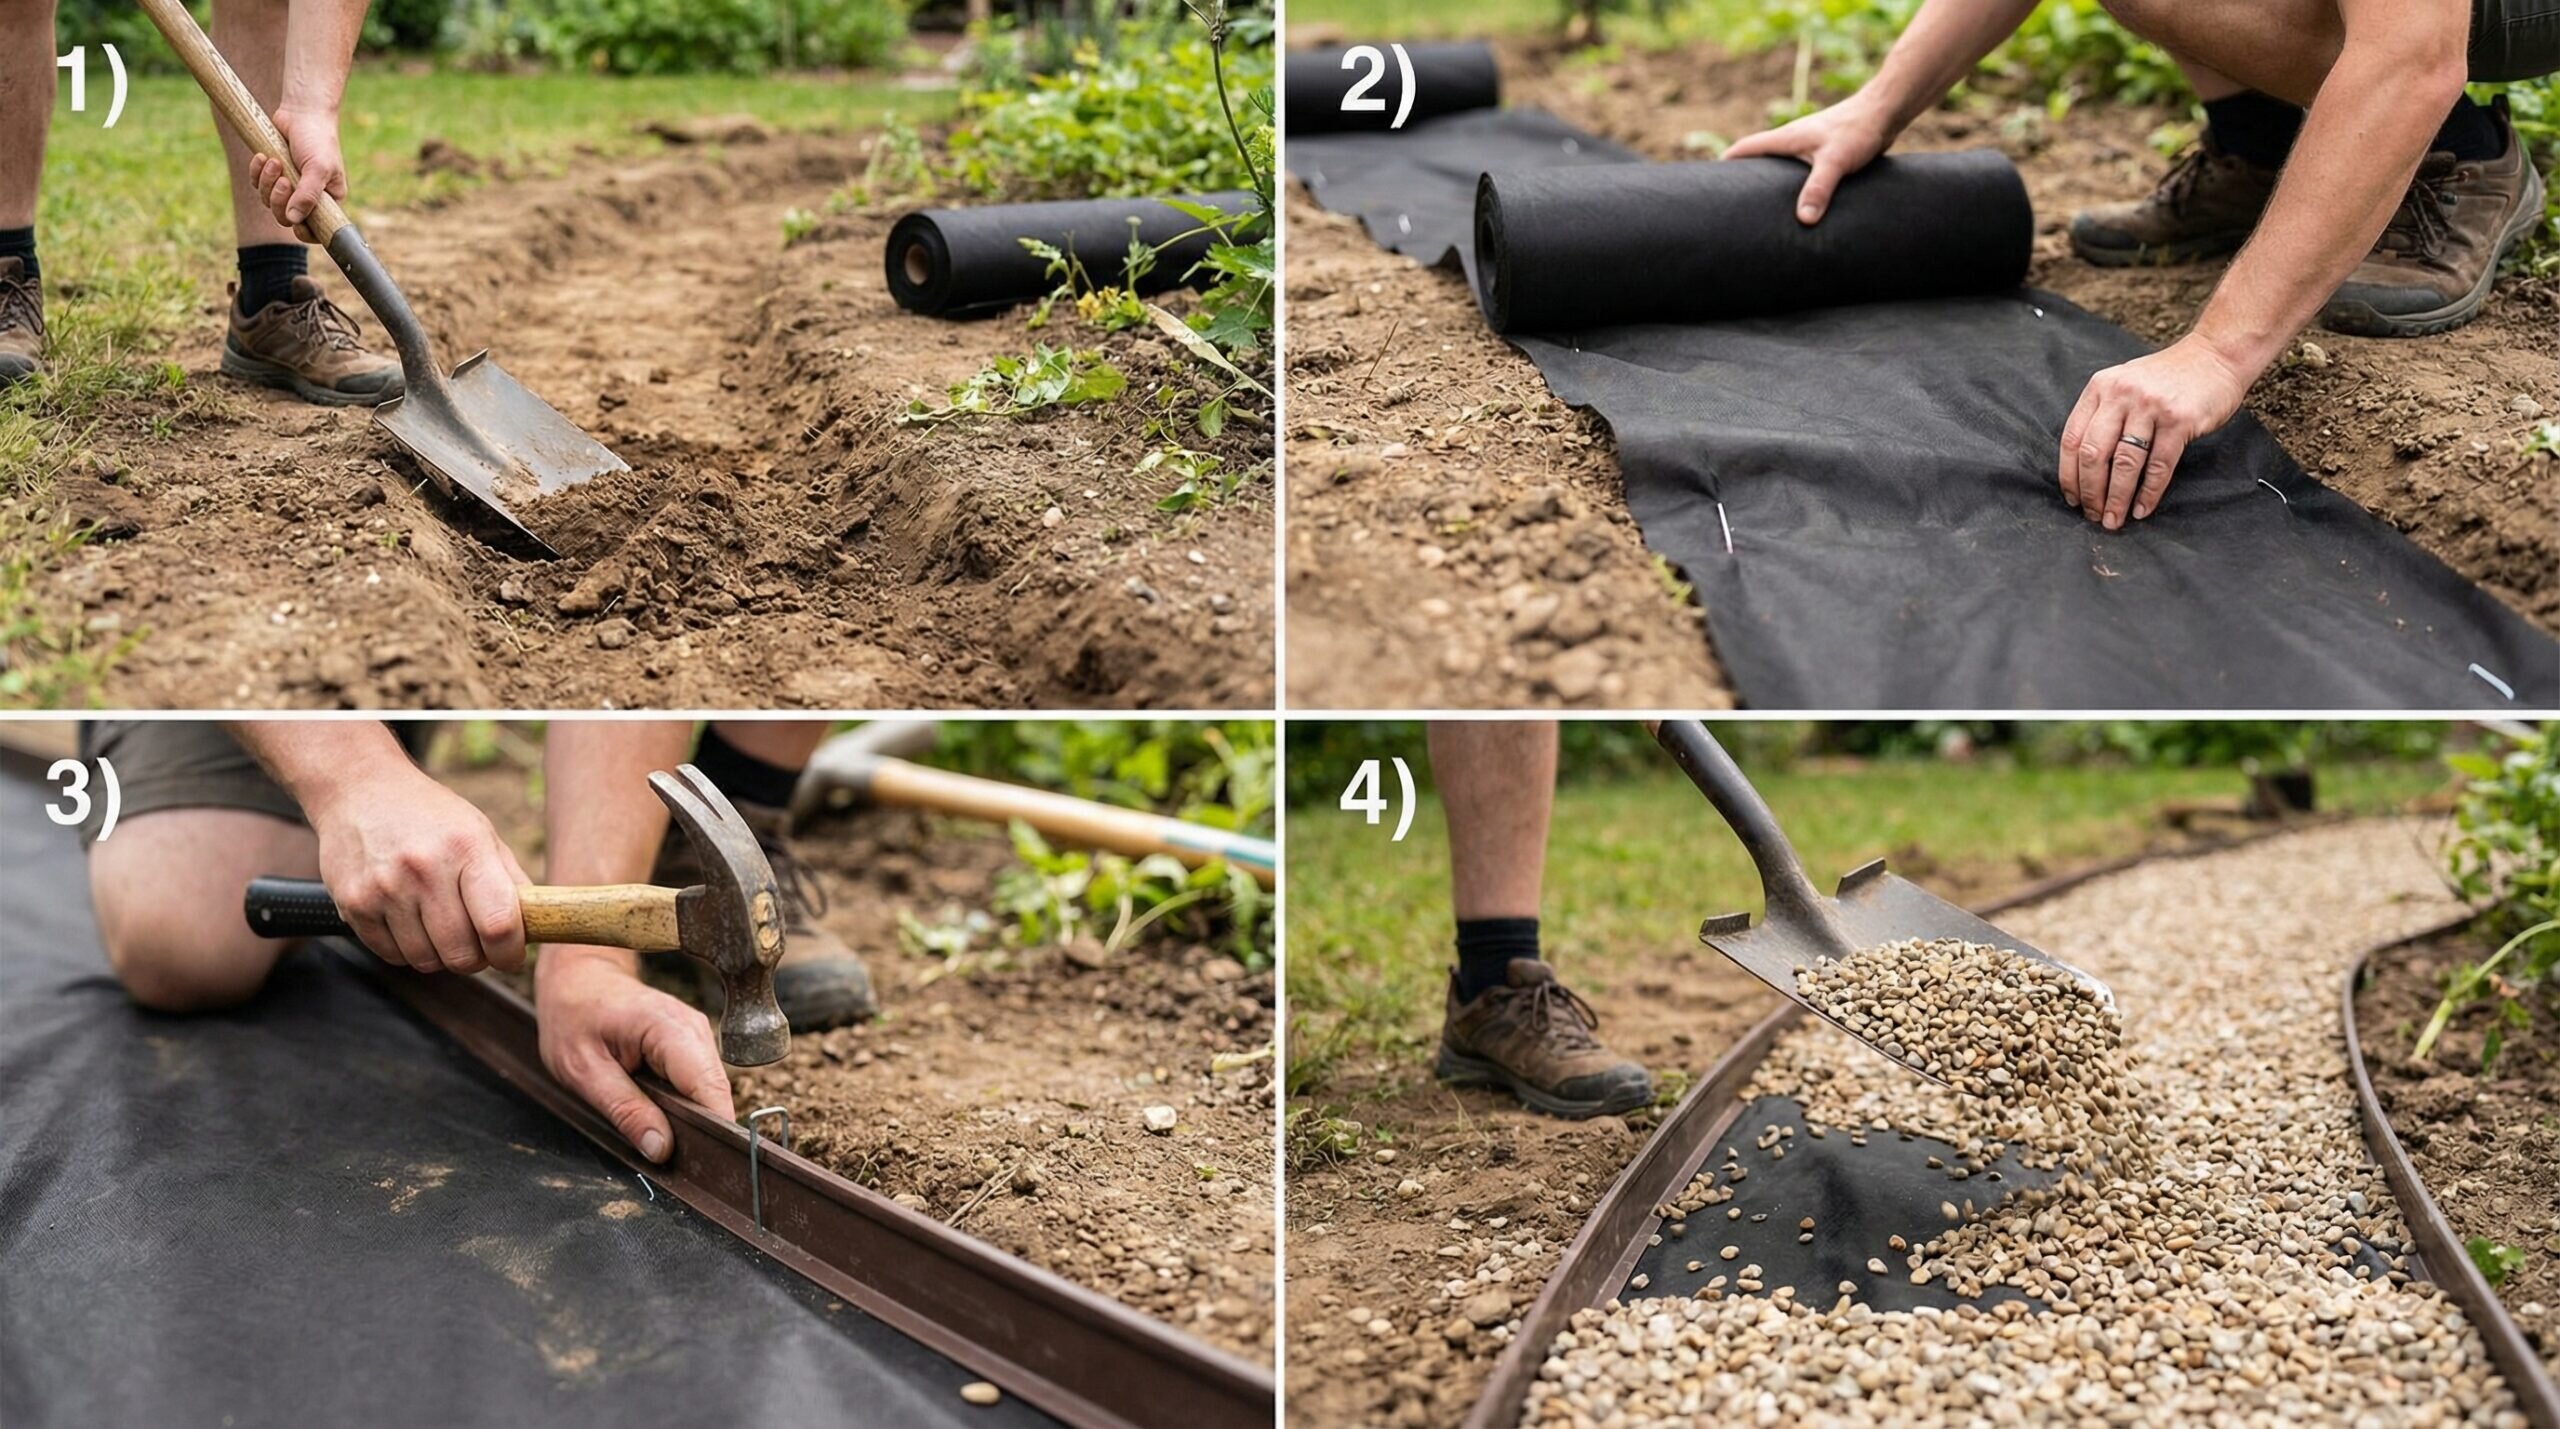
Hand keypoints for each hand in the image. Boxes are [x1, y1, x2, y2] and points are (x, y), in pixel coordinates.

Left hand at [251, 107, 346, 236]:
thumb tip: (293, 219)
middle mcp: (309, 197)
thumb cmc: (317, 140)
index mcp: (328, 200)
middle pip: (286, 217)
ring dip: (267, 182)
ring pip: (269, 202)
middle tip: (283, 180)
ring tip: (274, 161)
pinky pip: (257, 185)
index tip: (296, 222)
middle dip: (279, 200)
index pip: (316, 230)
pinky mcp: (273, 174)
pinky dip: (257, 172)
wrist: (301, 113)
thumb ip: (307, 196)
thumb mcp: (318, 168)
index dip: (304, 231)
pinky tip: (263, 156)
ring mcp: (290, 187)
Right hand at [307, 765, 530, 975]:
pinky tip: (411, 923)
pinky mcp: (353, 904)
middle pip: (461, 952)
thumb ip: (510, 880)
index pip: (498, 924)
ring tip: (442, 928)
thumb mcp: (479, 832)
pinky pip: (391, 955)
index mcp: (466, 848)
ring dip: (440, 956)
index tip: (511, 958)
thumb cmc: (430, 815)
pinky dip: (407, 951)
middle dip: (476, 959)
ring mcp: (384, 888)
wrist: (360, 789)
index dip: (510, 953)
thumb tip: (536, 928)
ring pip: (426, 960)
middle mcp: (424, 869)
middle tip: (477, 945)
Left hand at [537, 950, 736, 1161]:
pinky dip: (686, 1104)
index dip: (710, 1131)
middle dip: (698, 1128)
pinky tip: (660, 1110)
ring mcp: (698, 1035)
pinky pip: (700, 1084)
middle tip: (664, 1155)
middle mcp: (695, 1030)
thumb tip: (662, 1149)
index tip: (699, 1165)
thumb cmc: (573, 1015)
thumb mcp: (583, 1071)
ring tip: (656, 1129)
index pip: (710, 1091)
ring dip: (691, 1117)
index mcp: (670, 1030)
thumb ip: (625, 1111)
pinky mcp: (694, 1044)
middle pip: (716, 1095)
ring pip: (711, 1092)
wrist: (579, 976)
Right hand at [1723, 94, 1893, 224]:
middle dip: (1744, 178)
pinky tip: (1800, 201)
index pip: (1745, 149)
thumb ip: (1818, 189)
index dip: (1726, 164)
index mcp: (1785, 139)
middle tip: (1732, 204)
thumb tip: (1803, 220)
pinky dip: (1791, 183)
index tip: (1708, 182)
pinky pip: (1799, 170)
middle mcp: (1792, 140)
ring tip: (1763, 209)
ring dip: (1769, 182)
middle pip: (1758, 159)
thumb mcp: (1835, 162)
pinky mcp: (1824, 152)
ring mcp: (1808, 146)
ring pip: (1780, 166)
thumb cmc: (1858, 130)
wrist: (1886, 111)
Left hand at [2056, 335, 2253, 529]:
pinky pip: (2158, 465)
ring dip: (2116, 499)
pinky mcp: (2179, 420)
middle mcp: (2121, 395)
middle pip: (2093, 454)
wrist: (2216, 355)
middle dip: (2090, 493)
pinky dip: (2148, 492)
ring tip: (2114, 520)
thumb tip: (2084, 468)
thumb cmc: (2168, 378)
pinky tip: (2142, 509)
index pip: (2072, 439)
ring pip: (2124, 464)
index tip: (2072, 499)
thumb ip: (2103, 414)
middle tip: (2092, 516)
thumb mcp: (2125, 384)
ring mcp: (2150, 407)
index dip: (2068, 475)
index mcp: (2101, 388)